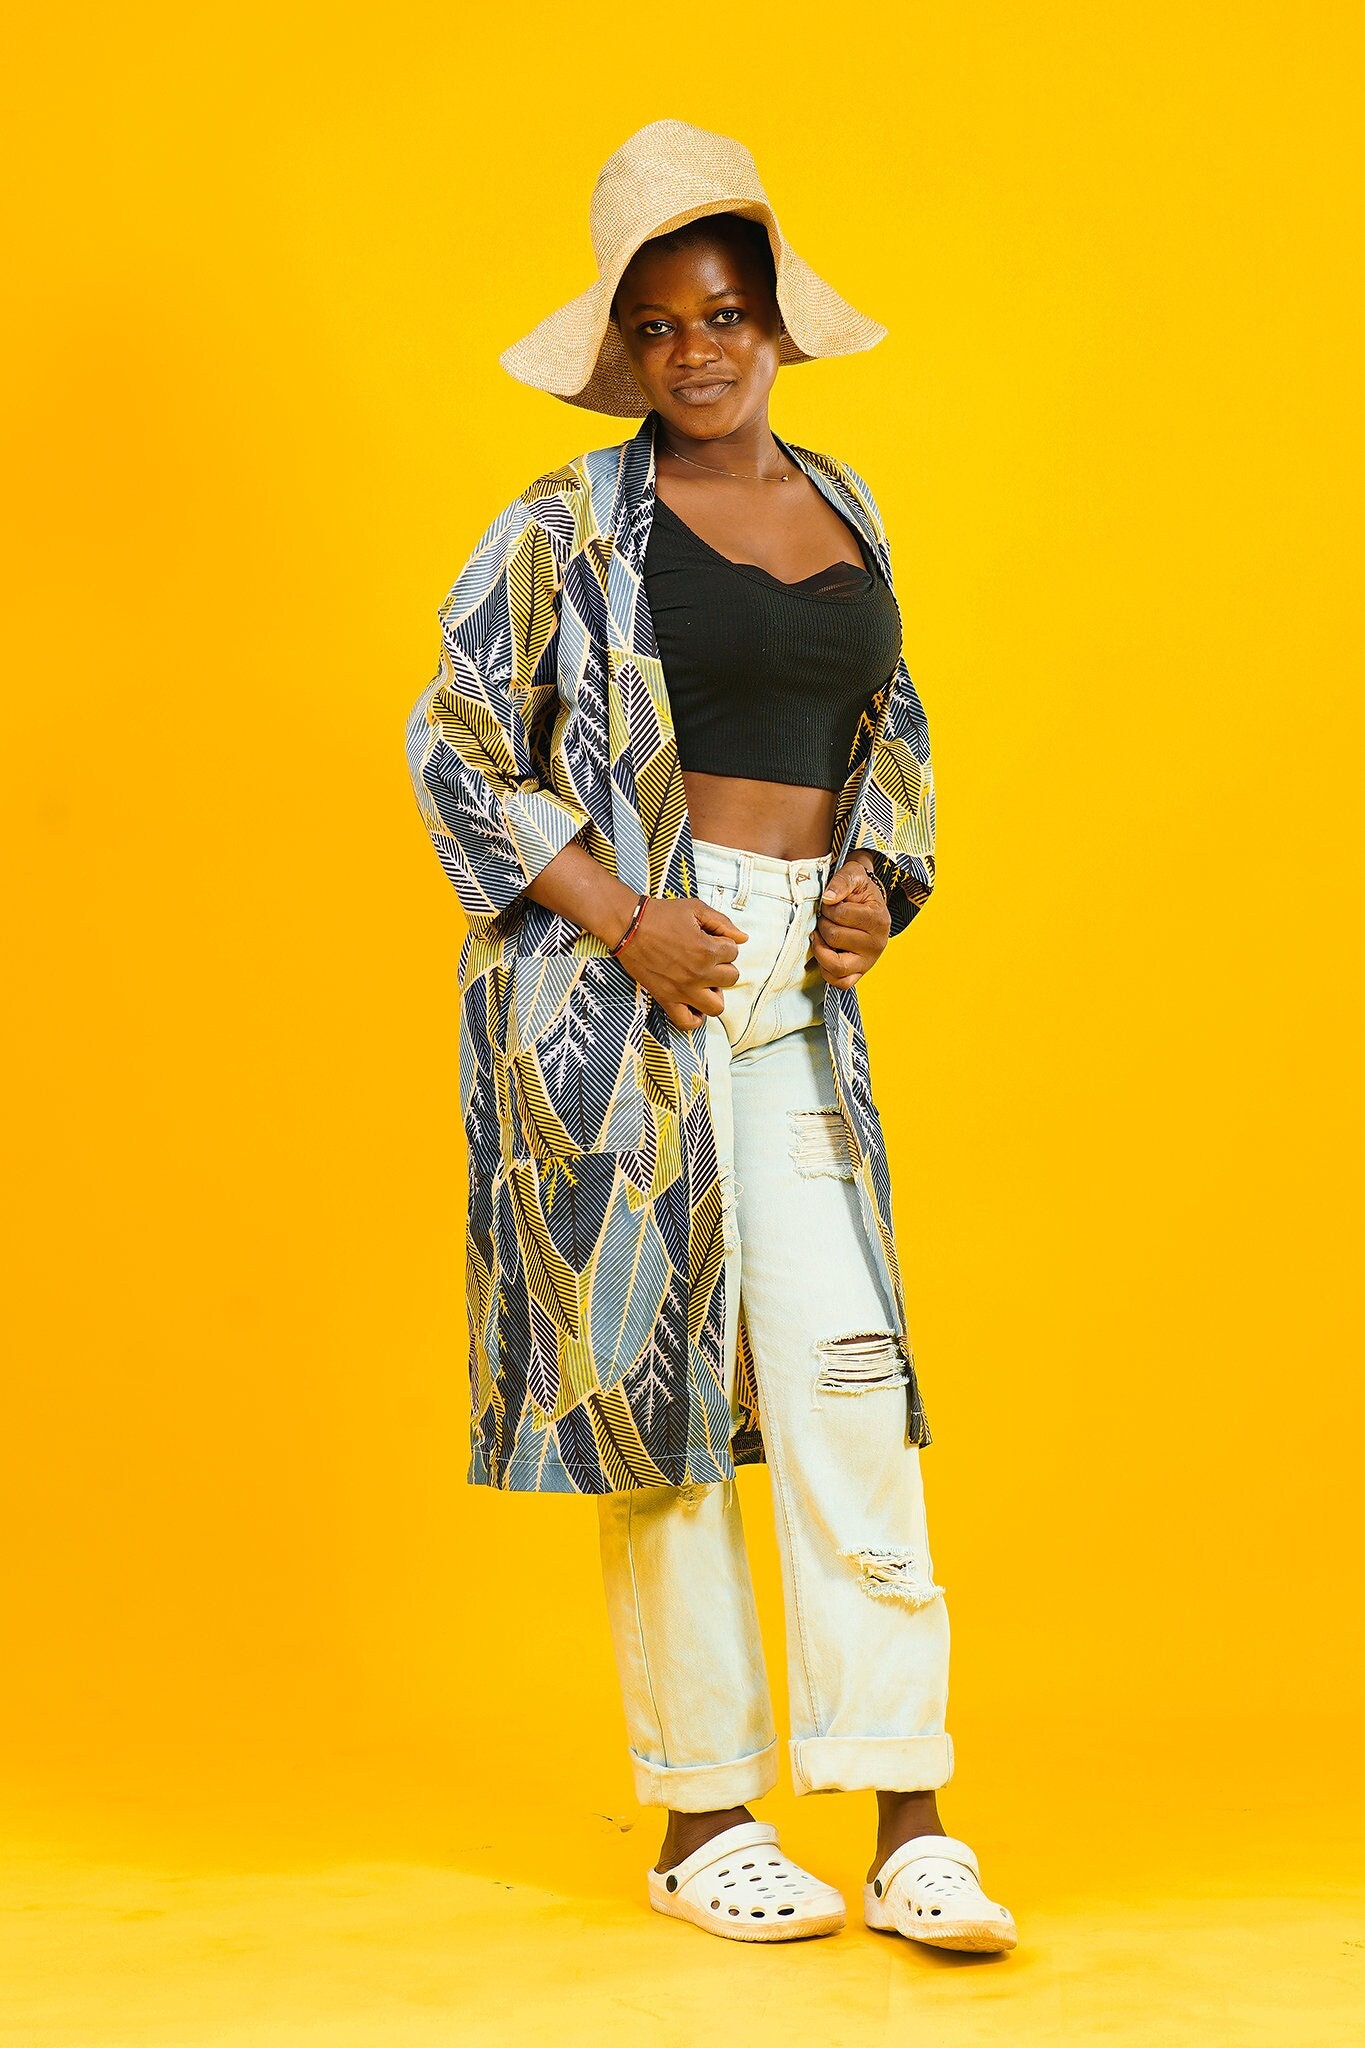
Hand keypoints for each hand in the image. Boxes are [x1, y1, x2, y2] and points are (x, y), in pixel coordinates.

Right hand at [619, 896, 748, 1030]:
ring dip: (715, 993)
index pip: (734, 952)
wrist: (628, 926)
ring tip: (704, 981)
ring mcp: (683, 990)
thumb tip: (743, 938)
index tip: (710, 939)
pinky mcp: (666, 999)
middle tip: (707, 957)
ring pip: (717, 1006)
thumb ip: (722, 923)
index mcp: (707, 950)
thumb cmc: (660, 915)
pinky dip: (695, 1018)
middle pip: (731, 978)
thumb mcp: (695, 908)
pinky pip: (687, 1022)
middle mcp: (698, 974)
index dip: (724, 943)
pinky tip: (695, 1004)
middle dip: (723, 965)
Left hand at [810, 858, 890, 988]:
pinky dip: (826, 971)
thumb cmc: (859, 891)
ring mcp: (868, 962)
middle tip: (826, 919)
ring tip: (821, 936)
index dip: (828, 906)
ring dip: (821, 949)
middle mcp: (877, 944)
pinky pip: (840, 982)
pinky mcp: (859, 973)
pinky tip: (825, 953)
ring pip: (836, 965)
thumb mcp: (854, 875)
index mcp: (879, 919)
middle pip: (834, 938)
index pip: (840, 914)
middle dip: (823, 925)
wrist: (867, 904)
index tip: (831, 903)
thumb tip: (828, 898)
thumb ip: (842, 881)